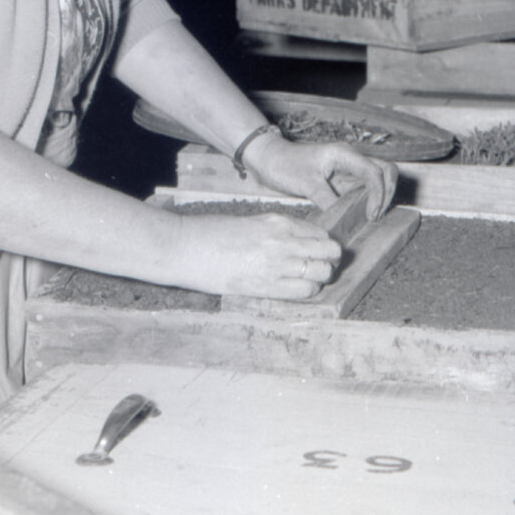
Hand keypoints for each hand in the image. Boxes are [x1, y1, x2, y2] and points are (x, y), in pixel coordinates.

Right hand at [170, 209, 342, 299]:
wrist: (185, 247)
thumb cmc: (211, 234)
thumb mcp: (251, 223)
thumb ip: (277, 233)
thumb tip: (299, 245)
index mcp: (279, 222)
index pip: (320, 234)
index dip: (324, 247)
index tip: (319, 254)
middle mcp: (283, 240)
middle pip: (330, 252)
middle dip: (330, 261)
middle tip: (322, 268)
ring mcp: (277, 262)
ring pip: (323, 272)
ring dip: (321, 278)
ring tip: (310, 281)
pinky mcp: (266, 285)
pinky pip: (305, 290)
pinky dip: (308, 292)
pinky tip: (297, 290)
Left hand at [246, 135, 397, 219]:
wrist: (269, 159)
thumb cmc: (284, 165)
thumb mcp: (305, 184)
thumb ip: (327, 200)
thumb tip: (343, 219)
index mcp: (344, 154)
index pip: (374, 171)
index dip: (378, 194)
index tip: (371, 214)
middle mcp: (351, 159)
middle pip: (386, 170)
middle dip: (387, 192)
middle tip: (375, 215)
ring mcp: (348, 169)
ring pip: (379, 178)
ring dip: (381, 196)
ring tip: (371, 216)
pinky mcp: (343, 180)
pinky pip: (364, 188)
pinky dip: (369, 200)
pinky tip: (362, 215)